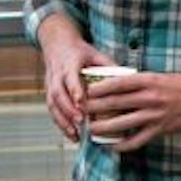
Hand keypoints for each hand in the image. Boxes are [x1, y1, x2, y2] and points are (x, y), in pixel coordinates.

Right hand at [36, 21, 102, 140]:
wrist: (58, 45)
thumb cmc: (81, 52)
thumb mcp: (96, 54)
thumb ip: (110, 66)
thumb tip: (131, 81)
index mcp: (69, 63)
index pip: (70, 77)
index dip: (74, 90)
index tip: (82, 103)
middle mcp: (57, 74)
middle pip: (58, 93)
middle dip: (68, 110)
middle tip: (81, 122)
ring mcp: (50, 84)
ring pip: (53, 104)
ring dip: (63, 121)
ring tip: (75, 135)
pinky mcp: (48, 93)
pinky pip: (52, 110)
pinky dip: (61, 124)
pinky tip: (72, 135)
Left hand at [84, 71, 180, 151]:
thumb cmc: (180, 85)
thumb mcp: (158, 77)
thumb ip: (138, 82)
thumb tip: (115, 86)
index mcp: (147, 80)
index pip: (116, 84)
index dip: (98, 89)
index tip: (86, 92)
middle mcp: (149, 97)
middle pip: (114, 103)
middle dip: (95, 108)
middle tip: (81, 111)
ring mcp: (154, 115)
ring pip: (122, 124)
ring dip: (104, 128)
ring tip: (91, 130)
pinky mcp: (160, 130)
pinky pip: (137, 140)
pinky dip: (123, 145)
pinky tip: (112, 147)